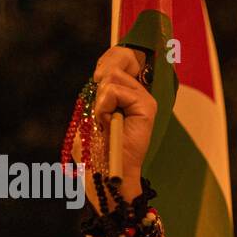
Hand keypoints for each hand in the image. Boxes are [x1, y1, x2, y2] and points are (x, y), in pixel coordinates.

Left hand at [74, 46, 156, 203]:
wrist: (107, 175)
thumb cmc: (95, 152)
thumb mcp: (89, 116)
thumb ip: (97, 94)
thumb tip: (104, 73)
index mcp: (125, 97)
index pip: (118, 61)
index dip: (106, 61)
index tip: (98, 77)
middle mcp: (137, 96)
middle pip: (112, 66)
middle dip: (98, 86)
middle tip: (100, 113)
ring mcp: (144, 100)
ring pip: (112, 76)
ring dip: (100, 101)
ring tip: (105, 121)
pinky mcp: (147, 107)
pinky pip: (115, 90)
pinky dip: (104, 106)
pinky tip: (109, 122)